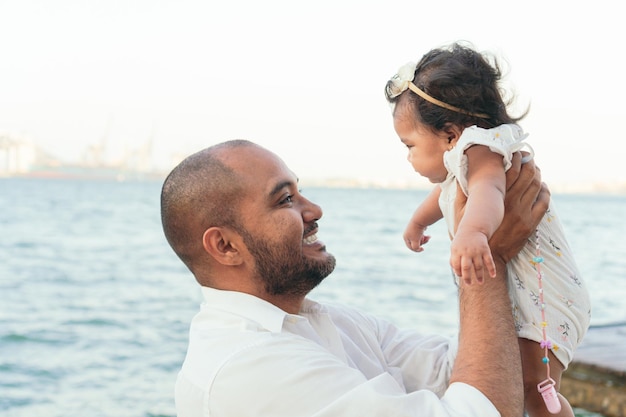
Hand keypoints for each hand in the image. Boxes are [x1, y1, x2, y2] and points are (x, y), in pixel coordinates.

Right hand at [404, 223, 430, 251]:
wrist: (420, 219)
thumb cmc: (417, 231)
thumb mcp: (415, 242)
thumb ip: (415, 248)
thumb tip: (418, 249)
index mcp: (405, 237)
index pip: (410, 247)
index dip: (416, 249)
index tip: (423, 249)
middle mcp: (408, 234)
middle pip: (416, 243)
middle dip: (422, 242)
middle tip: (426, 239)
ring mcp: (413, 231)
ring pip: (419, 239)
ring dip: (425, 239)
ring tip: (429, 237)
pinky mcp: (418, 228)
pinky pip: (422, 235)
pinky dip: (425, 236)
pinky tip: (428, 235)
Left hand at [450, 230, 496, 283]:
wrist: (472, 229)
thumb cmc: (461, 242)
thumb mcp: (454, 248)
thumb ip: (453, 259)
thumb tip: (456, 272)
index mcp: (457, 251)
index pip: (456, 265)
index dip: (458, 272)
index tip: (461, 275)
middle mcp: (467, 252)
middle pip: (466, 267)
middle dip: (467, 277)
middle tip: (469, 284)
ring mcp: (477, 251)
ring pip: (478, 266)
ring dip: (479, 276)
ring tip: (480, 283)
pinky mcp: (485, 250)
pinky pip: (489, 261)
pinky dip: (492, 269)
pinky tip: (493, 276)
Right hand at [453, 152, 548, 267]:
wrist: (487, 256)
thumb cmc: (471, 233)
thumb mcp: (460, 212)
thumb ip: (461, 193)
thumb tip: (459, 176)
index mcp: (495, 197)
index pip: (511, 169)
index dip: (517, 157)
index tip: (517, 152)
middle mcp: (510, 203)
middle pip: (528, 174)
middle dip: (531, 163)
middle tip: (529, 158)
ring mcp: (523, 214)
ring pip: (537, 186)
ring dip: (538, 175)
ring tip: (535, 171)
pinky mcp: (531, 224)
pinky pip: (544, 203)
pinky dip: (544, 192)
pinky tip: (541, 188)